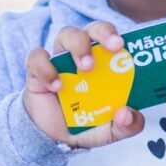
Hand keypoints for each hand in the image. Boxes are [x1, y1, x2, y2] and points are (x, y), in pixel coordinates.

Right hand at [23, 20, 144, 148]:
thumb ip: (127, 126)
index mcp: (104, 63)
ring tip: (86, 68)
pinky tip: (56, 86)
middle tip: (114, 47)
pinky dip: (46, 68)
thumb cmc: (85, 123)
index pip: (113, 39)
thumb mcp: (110, 130)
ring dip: (79, 46)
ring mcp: (60, 59)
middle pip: (92, 29)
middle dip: (104, 32)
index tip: (124, 46)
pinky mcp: (37, 69)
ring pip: (66, 34)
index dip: (120, 37)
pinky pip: (37, 57)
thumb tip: (129, 114)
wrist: (51, 137)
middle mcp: (83, 54)